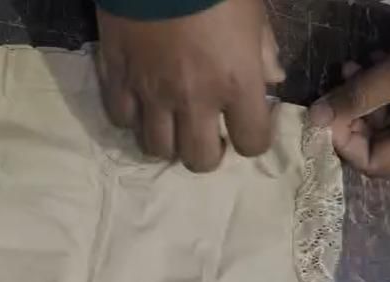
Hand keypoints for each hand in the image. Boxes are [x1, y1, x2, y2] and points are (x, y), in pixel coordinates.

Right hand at [96, 0, 284, 172]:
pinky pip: (121, 119)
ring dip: (168, 142)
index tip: (249, 121)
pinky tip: (140, 105)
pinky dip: (132, 118)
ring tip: (172, 124)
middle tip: (208, 134)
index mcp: (237, 82)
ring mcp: (151, 93)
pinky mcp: (117, 79)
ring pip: (157, 149)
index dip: (252, 138)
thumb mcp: (254, 11)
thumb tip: (271, 79)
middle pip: (198, 159)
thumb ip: (264, 51)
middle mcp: (194, 99)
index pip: (251, 142)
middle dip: (207, 153)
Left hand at [309, 22, 389, 175]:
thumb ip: (359, 95)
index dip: (343, 141)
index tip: (326, 112)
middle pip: (376, 139)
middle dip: (351, 110)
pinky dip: (384, 81)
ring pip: (386, 115)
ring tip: (353, 65)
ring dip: (364, 91)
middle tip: (338, 80)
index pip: (372, 163)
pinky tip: (376, 58)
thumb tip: (315, 117)